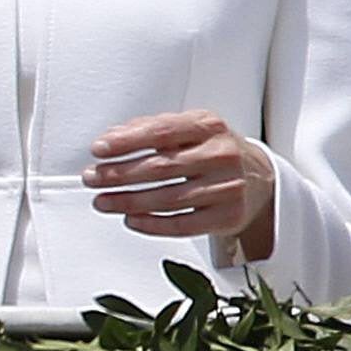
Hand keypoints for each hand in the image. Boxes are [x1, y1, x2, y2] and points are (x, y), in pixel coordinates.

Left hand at [88, 111, 276, 256]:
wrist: (259, 176)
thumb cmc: (213, 150)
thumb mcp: (188, 128)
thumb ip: (149, 128)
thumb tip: (111, 138)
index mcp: (209, 126)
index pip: (161, 132)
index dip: (126, 142)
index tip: (98, 150)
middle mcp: (222, 155)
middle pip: (161, 167)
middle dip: (119, 175)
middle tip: (92, 178)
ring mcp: (228, 187)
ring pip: (168, 199)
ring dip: (128, 202)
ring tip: (103, 201)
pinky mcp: (228, 216)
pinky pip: (183, 225)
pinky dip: (152, 225)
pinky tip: (130, 219)